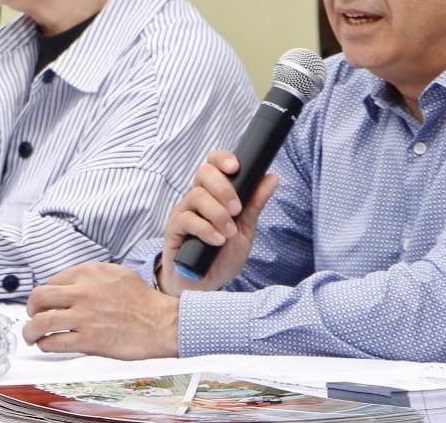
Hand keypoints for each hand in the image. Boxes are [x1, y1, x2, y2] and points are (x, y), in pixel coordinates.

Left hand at [24, 263, 178, 359]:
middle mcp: (82, 292)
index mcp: (89, 273)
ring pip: (40, 321)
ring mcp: (83, 317)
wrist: (161, 323)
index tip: (45, 302)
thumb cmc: (143, 301)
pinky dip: (45, 344)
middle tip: (32, 315)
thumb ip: (91, 275)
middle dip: (30, 308)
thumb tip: (72, 281)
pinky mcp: (87, 340)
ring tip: (31, 334)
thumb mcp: (116, 273)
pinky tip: (47, 345)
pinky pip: (53, 342)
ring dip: (30, 330)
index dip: (46, 293)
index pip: (52, 280)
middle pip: (38, 298)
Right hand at [159, 150, 278, 294]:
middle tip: (237, 210)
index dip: (222, 159)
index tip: (235, 168)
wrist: (203, 286)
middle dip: (224, 188)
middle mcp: (196, 198)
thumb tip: (271, 177)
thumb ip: (254, 204)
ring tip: (229, 233)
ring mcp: (183, 211)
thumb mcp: (245, 230)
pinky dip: (206, 229)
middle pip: (204, 173)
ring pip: (197, 196)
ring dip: (218, 214)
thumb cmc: (222, 256)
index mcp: (213, 193)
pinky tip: (217, 241)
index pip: (213, 164)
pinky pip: (187, 219)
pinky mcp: (173, 228)